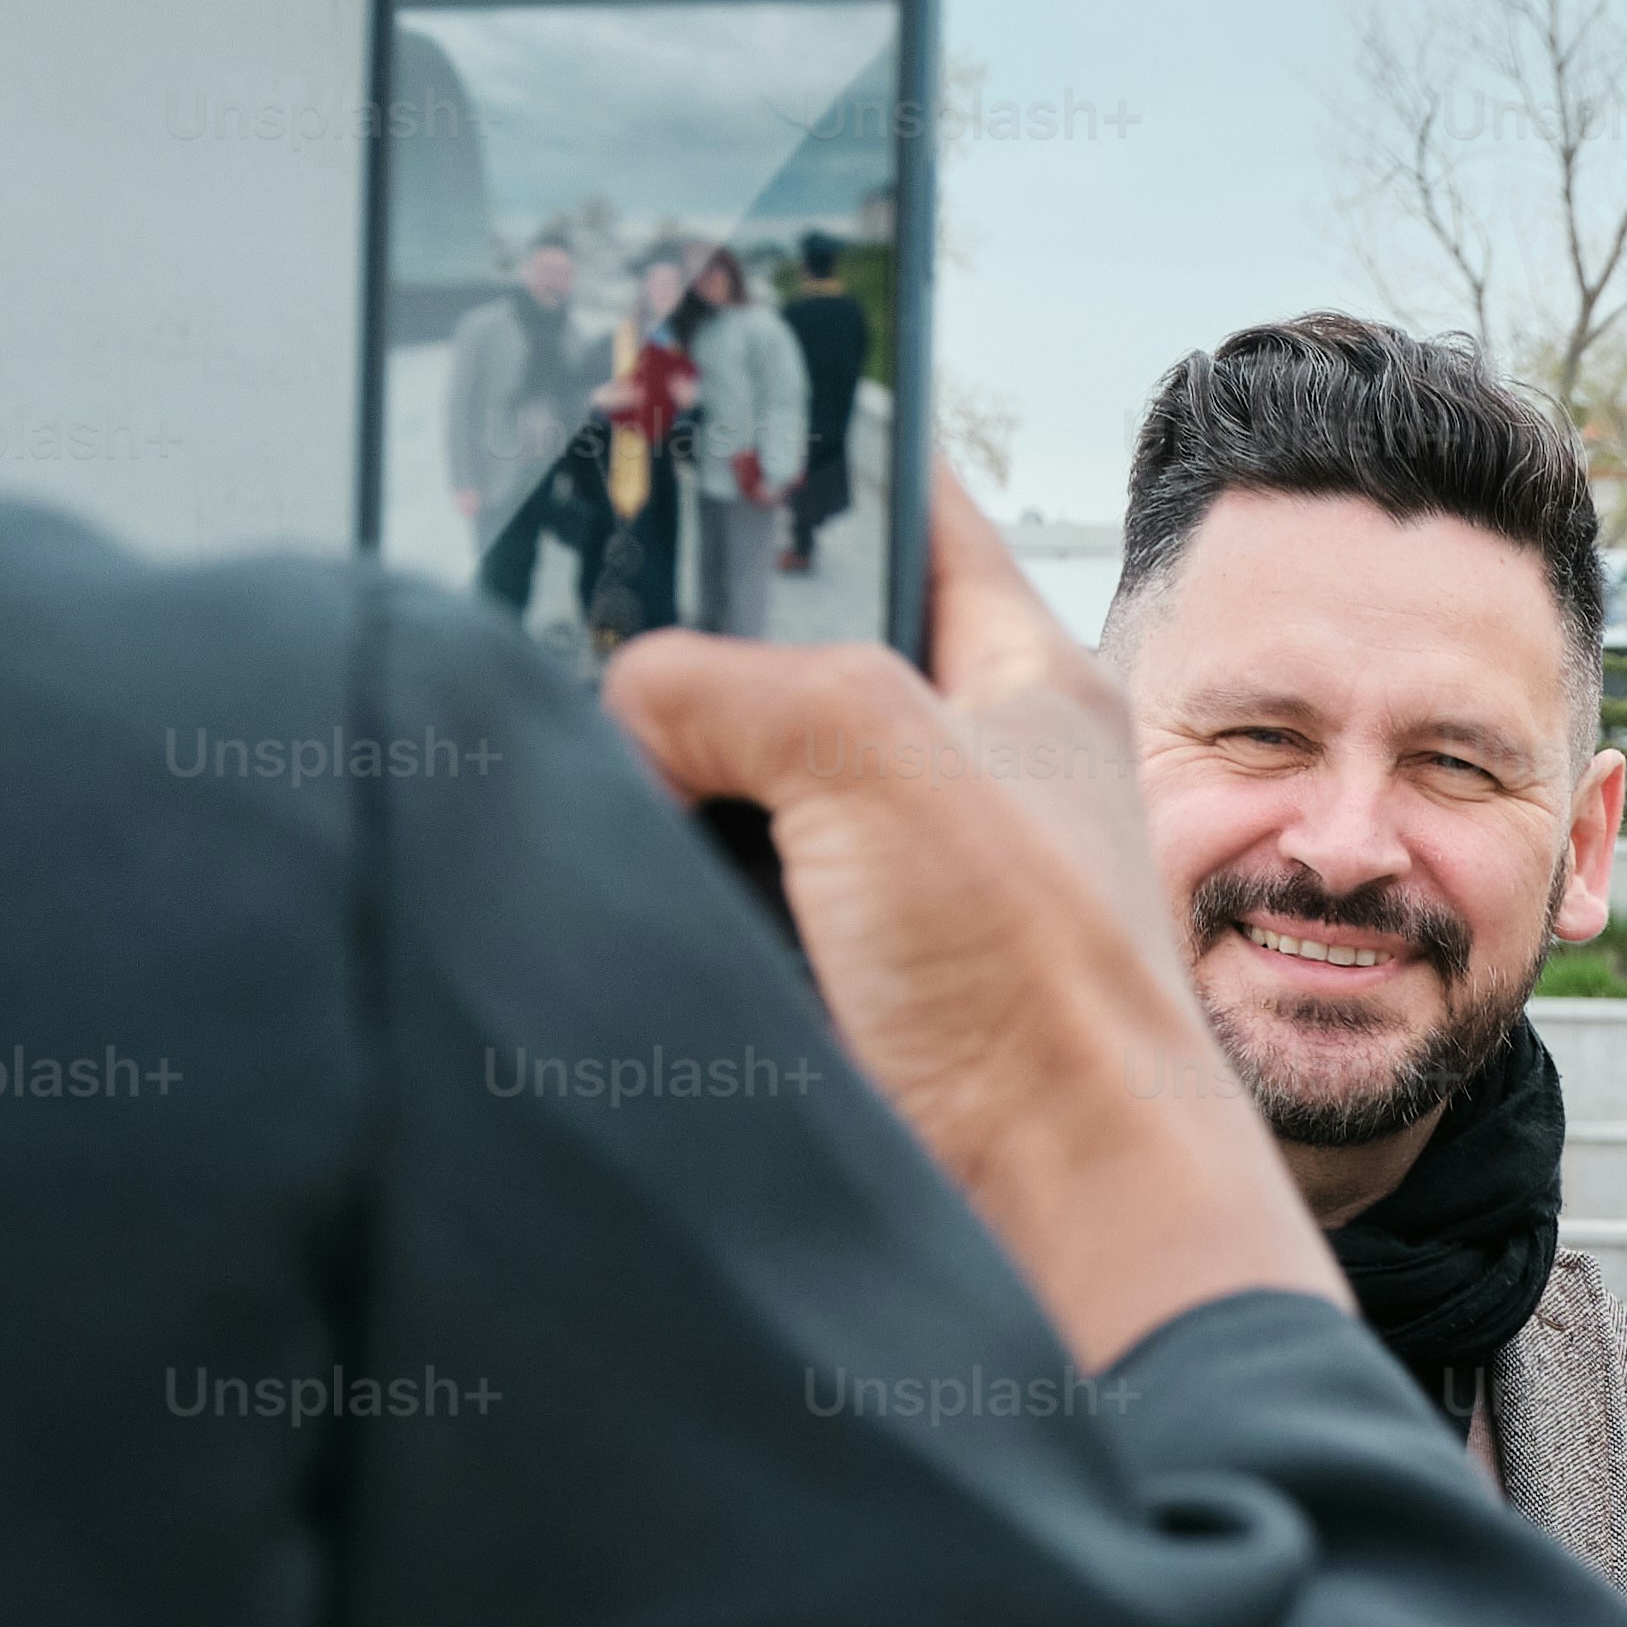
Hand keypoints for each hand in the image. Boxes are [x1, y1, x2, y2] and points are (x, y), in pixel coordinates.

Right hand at [596, 481, 1327, 1369]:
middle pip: (788, 653)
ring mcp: (897, 885)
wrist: (1060, 1218)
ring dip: (659, 778)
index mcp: (1018, 680)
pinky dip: (664, 889)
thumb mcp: (873, 750)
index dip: (809, 452)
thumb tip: (627, 708)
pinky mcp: (839, 988)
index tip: (696, 408)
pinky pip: (720, 903)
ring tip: (566, 748)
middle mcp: (961, 773)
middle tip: (570, 601)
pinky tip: (603, 875)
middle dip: (686, 637)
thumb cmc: (1037, 987)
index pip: (906, 511)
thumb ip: (729, 680)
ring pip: (736, 784)